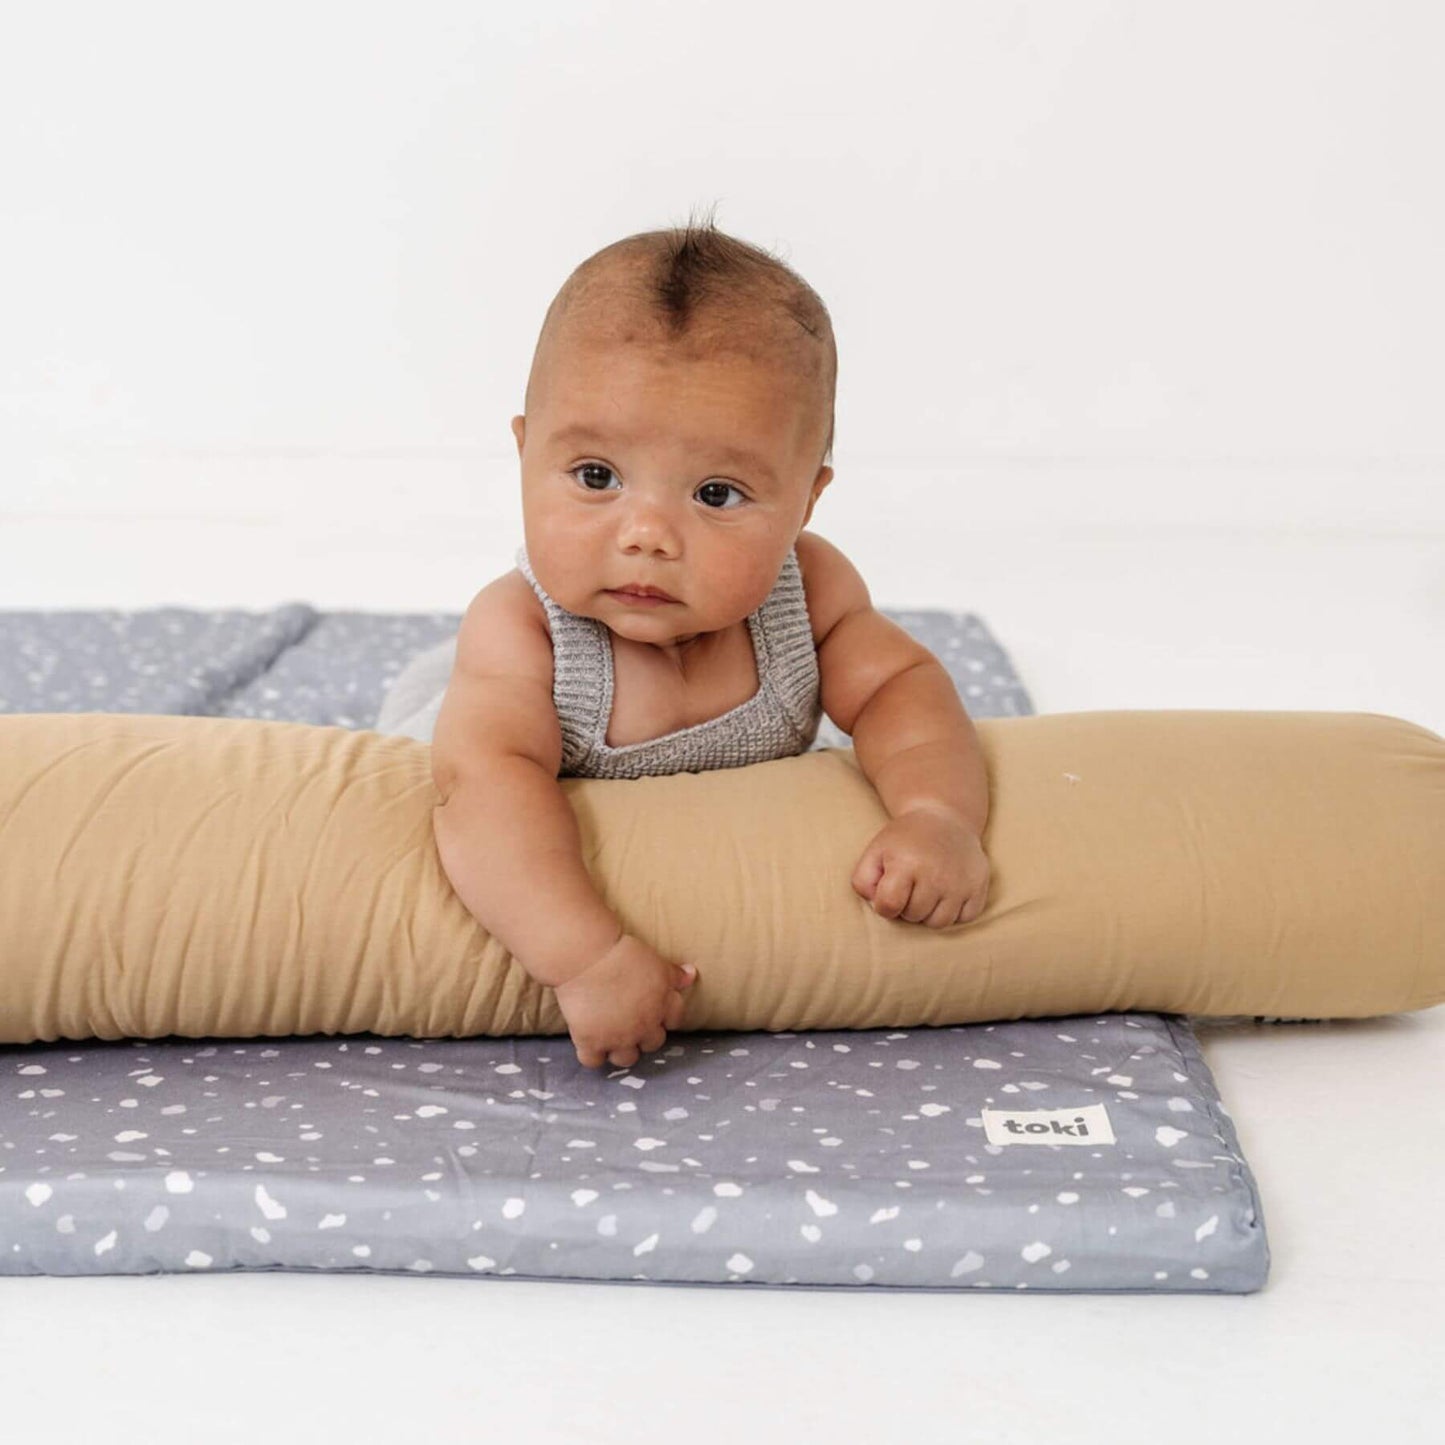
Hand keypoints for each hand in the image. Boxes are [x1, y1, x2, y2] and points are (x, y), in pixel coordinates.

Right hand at [552, 933, 697, 1069]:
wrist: (588, 956)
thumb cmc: (621, 952)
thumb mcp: (655, 960)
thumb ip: (674, 973)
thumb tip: (692, 974)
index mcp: (661, 1004)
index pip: (673, 1021)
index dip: (663, 1017)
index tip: (651, 1011)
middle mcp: (644, 1025)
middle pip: (653, 1043)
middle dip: (644, 1036)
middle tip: (629, 1023)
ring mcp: (619, 1037)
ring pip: (627, 1059)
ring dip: (620, 1050)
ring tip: (609, 1037)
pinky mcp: (592, 1042)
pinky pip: (594, 1061)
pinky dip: (591, 1054)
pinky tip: (587, 1041)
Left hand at [852, 807, 990, 927]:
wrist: (944, 817)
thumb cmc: (904, 840)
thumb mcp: (875, 852)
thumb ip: (863, 882)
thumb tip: (877, 906)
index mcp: (906, 863)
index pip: (888, 906)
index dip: (884, 905)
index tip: (888, 892)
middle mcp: (936, 874)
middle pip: (914, 916)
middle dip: (907, 906)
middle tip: (911, 885)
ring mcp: (960, 882)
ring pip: (940, 923)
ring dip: (930, 912)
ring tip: (928, 891)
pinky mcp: (979, 886)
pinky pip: (965, 918)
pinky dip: (955, 911)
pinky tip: (947, 892)